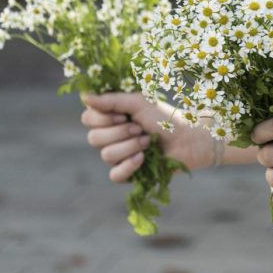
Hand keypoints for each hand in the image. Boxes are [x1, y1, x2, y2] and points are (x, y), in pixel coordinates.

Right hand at [80, 92, 216, 182]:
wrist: (189, 138)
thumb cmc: (165, 117)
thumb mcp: (138, 103)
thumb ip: (111, 100)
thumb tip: (83, 97)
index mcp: (111, 118)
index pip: (87, 119)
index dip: (102, 119)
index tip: (124, 115)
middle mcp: (111, 137)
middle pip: (93, 139)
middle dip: (119, 133)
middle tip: (140, 128)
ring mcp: (119, 156)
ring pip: (106, 156)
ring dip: (130, 146)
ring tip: (147, 141)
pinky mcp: (129, 173)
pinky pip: (115, 175)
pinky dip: (128, 166)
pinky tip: (143, 159)